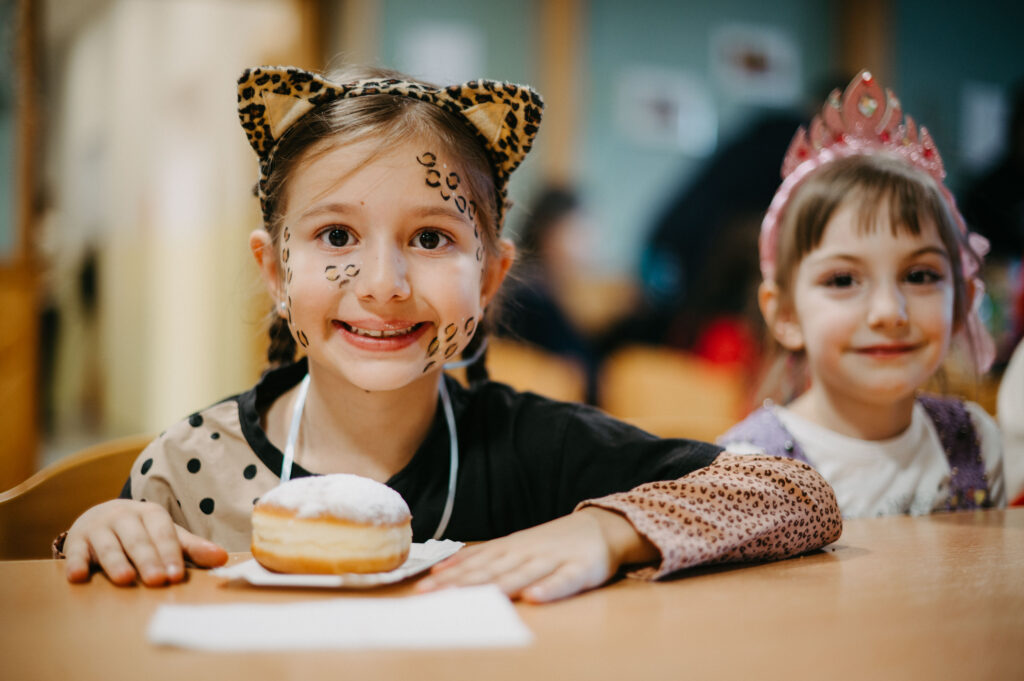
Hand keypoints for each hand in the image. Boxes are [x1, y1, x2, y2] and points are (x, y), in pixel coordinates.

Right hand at [64, 500, 227, 585]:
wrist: (101, 518)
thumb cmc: (142, 532)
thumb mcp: (166, 536)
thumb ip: (192, 548)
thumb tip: (224, 558)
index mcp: (151, 514)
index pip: (163, 532)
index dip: (170, 553)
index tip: (176, 575)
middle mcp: (124, 517)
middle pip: (137, 540)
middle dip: (148, 560)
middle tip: (157, 580)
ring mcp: (98, 527)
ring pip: (108, 545)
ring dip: (115, 561)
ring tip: (124, 579)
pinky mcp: (76, 540)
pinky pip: (74, 552)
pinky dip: (75, 563)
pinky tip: (78, 576)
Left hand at [415, 507, 658, 602]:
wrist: (601, 526)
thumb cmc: (552, 542)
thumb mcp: (515, 545)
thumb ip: (483, 557)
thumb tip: (444, 568)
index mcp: (511, 547)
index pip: (475, 563)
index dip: (449, 576)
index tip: (422, 588)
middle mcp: (527, 552)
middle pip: (491, 570)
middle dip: (462, 584)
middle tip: (435, 595)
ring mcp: (553, 560)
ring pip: (522, 575)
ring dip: (498, 587)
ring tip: (476, 598)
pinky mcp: (579, 570)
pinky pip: (563, 582)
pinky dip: (549, 589)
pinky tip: (534, 598)